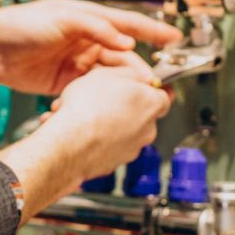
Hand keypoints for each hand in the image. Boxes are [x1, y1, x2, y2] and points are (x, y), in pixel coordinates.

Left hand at [0, 0, 181, 94]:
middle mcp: (85, 39)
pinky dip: (99, 96)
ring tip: (133, 97)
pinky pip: (90, 89)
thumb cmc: (22, 24)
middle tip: (152, 82)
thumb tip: (125, 42)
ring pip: (109, 75)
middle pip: (121, 54)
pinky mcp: (65, 81)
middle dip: (138, 68)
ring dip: (121, 85)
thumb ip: (96, 28)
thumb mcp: (63, 18)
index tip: (174, 37)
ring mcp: (76, 61)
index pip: (126, 24)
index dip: (152, 31)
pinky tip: (106, 103)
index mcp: (87, 18)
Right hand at [0, 65, 171, 218]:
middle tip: (103, 96)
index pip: (163, 95)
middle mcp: (148, 129)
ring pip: (122, 130)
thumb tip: (135, 75)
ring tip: (84, 112)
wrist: (70, 142)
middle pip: (141, 113)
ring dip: (107, 121)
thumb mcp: (107, 73)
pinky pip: (109, 145)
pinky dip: (98, 137)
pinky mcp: (116, 162)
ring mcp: (132, 148)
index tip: (138, 85)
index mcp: (151, 103)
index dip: (148, 88)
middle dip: (123, 105)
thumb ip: (129, 73)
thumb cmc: (87, 107)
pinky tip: (80, 128)